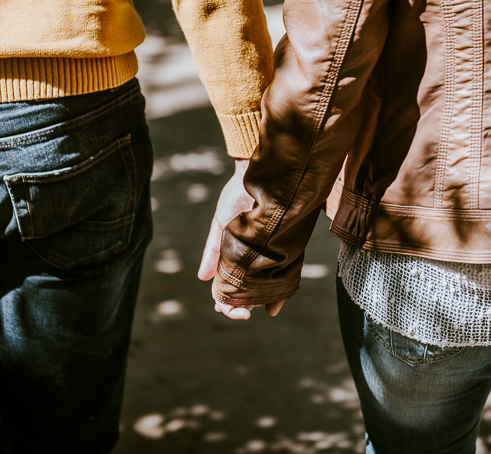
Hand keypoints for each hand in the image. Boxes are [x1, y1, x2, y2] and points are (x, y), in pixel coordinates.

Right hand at [198, 158, 284, 319]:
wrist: (258, 176)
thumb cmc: (237, 197)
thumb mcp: (221, 226)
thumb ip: (213, 252)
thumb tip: (203, 278)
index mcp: (235, 253)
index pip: (228, 285)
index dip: (225, 301)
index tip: (222, 308)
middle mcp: (253, 256)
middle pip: (246, 290)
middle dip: (241, 306)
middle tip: (241, 314)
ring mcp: (270, 254)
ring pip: (264, 287)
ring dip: (258, 302)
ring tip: (253, 310)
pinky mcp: (287, 247)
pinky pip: (284, 275)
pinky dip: (280, 292)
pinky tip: (275, 304)